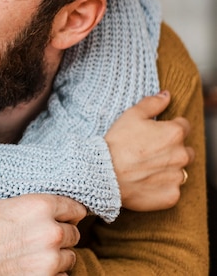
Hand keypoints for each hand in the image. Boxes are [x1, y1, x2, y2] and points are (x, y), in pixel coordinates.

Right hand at [0, 194, 85, 275]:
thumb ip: (20, 204)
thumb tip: (29, 204)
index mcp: (38, 206)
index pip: (74, 207)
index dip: (68, 211)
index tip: (65, 215)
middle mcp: (49, 232)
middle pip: (73, 234)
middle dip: (60, 234)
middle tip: (41, 236)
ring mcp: (48, 262)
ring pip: (69, 258)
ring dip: (56, 256)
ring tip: (34, 253)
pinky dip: (50, 274)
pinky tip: (30, 268)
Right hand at [105, 91, 193, 210]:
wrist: (104, 173)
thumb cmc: (117, 142)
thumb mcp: (131, 115)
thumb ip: (152, 103)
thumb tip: (167, 95)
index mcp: (174, 133)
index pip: (183, 126)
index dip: (168, 128)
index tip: (154, 133)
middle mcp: (181, 154)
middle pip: (185, 149)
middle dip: (172, 149)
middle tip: (149, 151)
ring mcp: (178, 176)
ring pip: (179, 170)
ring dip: (168, 168)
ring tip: (146, 167)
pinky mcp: (172, 195)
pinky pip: (172, 189)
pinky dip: (162, 186)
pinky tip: (145, 181)